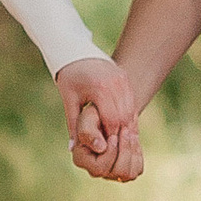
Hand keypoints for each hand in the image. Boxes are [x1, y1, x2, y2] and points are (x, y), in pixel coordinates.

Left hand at [57, 55, 143, 183]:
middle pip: (125, 116)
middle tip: (114, 148)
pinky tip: (122, 126)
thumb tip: (73, 149)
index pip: (112, 119)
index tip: (106, 148)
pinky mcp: (125, 79)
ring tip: (119, 140)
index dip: (110, 136)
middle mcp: (115, 83)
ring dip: (126, 125)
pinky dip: (128, 115)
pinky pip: (131, 102)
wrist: (77, 51)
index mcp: (100, 88)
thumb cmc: (70, 77)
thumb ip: (73, 124)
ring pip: (131, 109)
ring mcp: (123, 80)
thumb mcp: (69, 99)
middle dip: (120, 134)